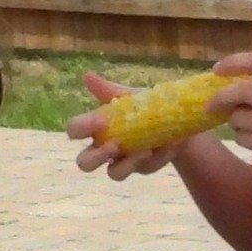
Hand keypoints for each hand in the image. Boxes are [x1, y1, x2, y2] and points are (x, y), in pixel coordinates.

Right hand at [65, 72, 185, 179]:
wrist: (176, 117)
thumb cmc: (142, 106)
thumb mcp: (128, 96)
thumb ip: (108, 90)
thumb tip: (87, 76)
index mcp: (97, 128)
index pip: (75, 130)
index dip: (81, 128)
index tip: (102, 119)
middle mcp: (105, 148)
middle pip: (85, 162)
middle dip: (95, 158)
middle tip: (114, 145)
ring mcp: (125, 160)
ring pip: (114, 174)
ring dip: (127, 164)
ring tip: (145, 150)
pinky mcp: (144, 167)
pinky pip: (146, 168)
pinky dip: (157, 157)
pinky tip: (167, 145)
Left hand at [210, 52, 251, 179]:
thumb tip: (235, 82)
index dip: (234, 62)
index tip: (217, 69)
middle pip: (242, 91)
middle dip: (221, 97)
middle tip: (211, 104)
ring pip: (239, 119)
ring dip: (236, 122)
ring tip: (248, 124)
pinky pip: (243, 138)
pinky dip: (243, 138)